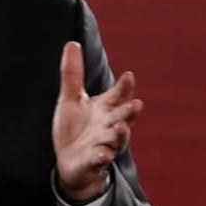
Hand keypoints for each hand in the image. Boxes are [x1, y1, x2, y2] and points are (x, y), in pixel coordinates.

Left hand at [53, 41, 143, 202]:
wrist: (70, 162)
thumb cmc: (74, 128)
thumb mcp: (71, 98)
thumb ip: (72, 73)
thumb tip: (72, 43)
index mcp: (105, 108)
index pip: (118, 95)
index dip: (124, 86)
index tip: (129, 75)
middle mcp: (109, 125)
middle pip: (123, 116)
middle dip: (129, 111)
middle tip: (136, 103)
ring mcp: (103, 144)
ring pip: (116, 139)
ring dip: (120, 134)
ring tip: (121, 127)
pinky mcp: (93, 162)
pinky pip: (99, 160)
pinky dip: (102, 157)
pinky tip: (103, 154)